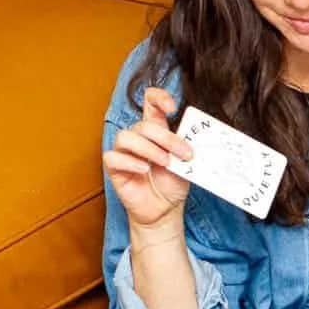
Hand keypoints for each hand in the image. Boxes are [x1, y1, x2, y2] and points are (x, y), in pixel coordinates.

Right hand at [103, 86, 191, 233]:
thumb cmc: (172, 184)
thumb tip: (196, 135)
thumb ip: (186, 147)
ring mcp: (124, 152)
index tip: (172, 107)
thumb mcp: (185, 163)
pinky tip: (144, 170)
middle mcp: (137, 137)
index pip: (150, 103)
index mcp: (155, 131)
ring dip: (148, 148)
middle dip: (166, 138)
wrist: (165, 210)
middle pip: (144, 125)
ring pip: (126, 137)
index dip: (158, 98)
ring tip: (165, 162)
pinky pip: (113, 157)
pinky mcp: (114, 168)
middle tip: (184, 153)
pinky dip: (130, 162)